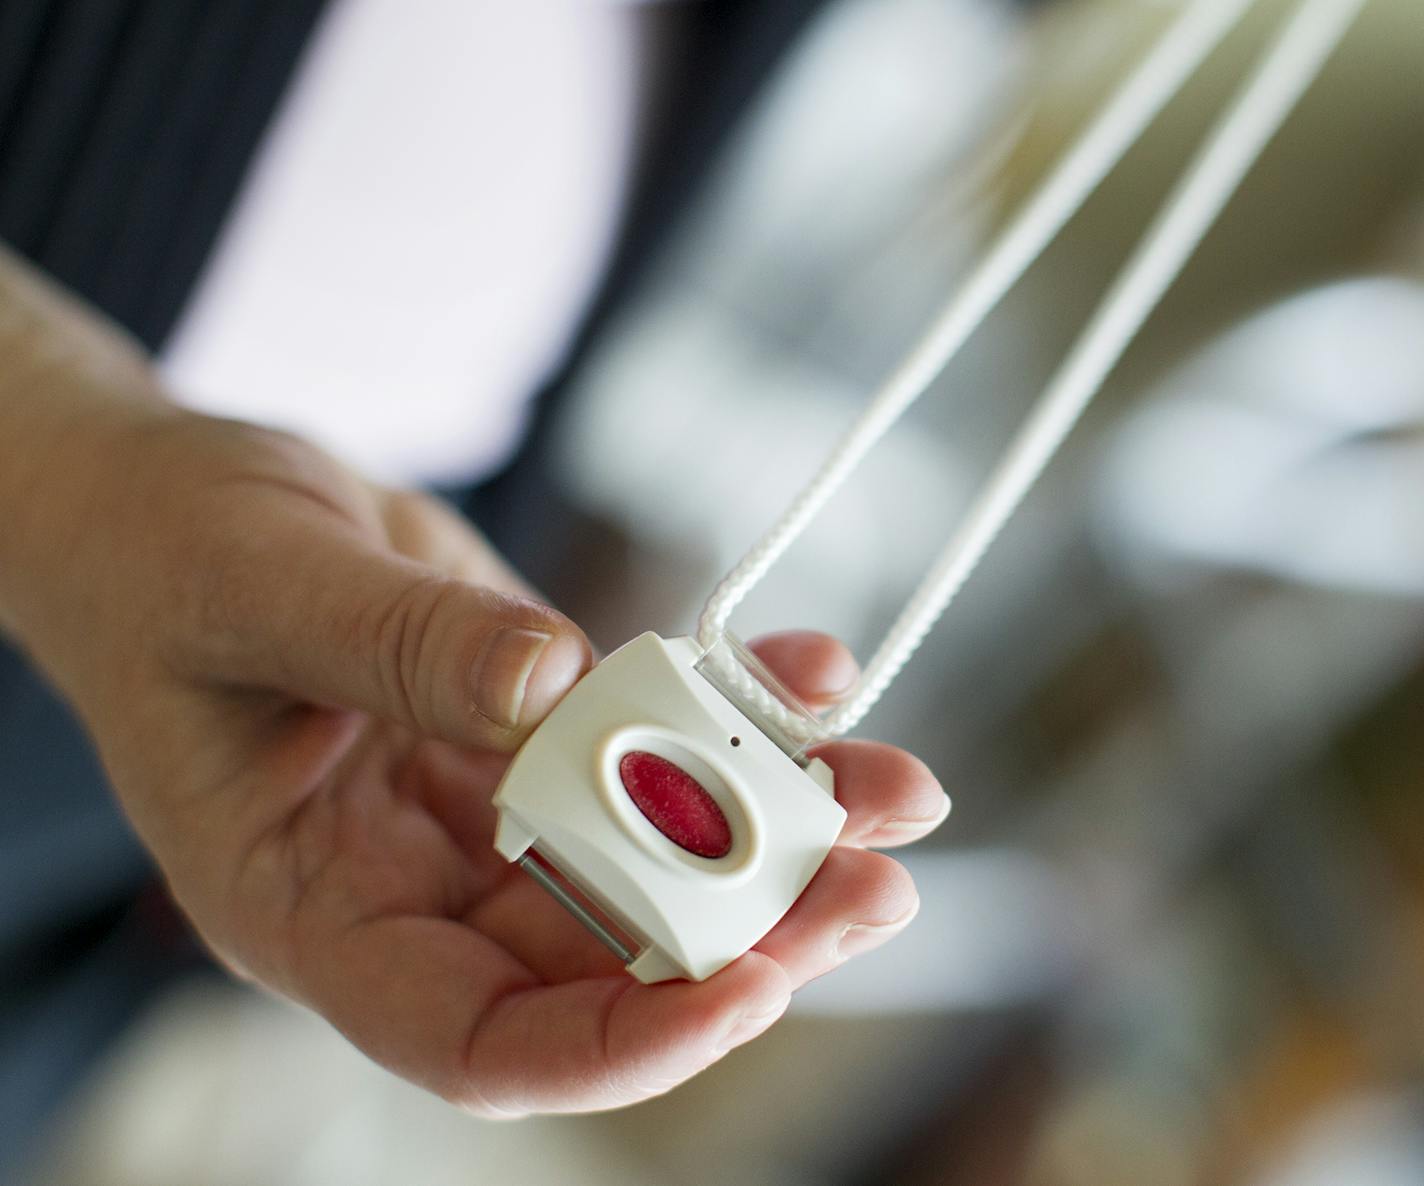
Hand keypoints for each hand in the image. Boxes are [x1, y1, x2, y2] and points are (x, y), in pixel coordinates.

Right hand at [16, 411, 948, 1115]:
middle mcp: (415, 884)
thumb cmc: (164, 558)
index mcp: (315, 909)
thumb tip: (550, 687)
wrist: (170, 500)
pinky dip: (736, 718)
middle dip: (751, 926)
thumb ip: (395, 644)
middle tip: (878, 874)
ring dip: (778, 825)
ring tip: (895, 786)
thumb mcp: (254, 584)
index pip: (477, 1042)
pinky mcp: (532, 725)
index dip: (622, 1045)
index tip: (752, 987)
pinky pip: (649, 744)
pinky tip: (813, 678)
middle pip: (602, 959)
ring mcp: (484, 808)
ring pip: (650, 859)